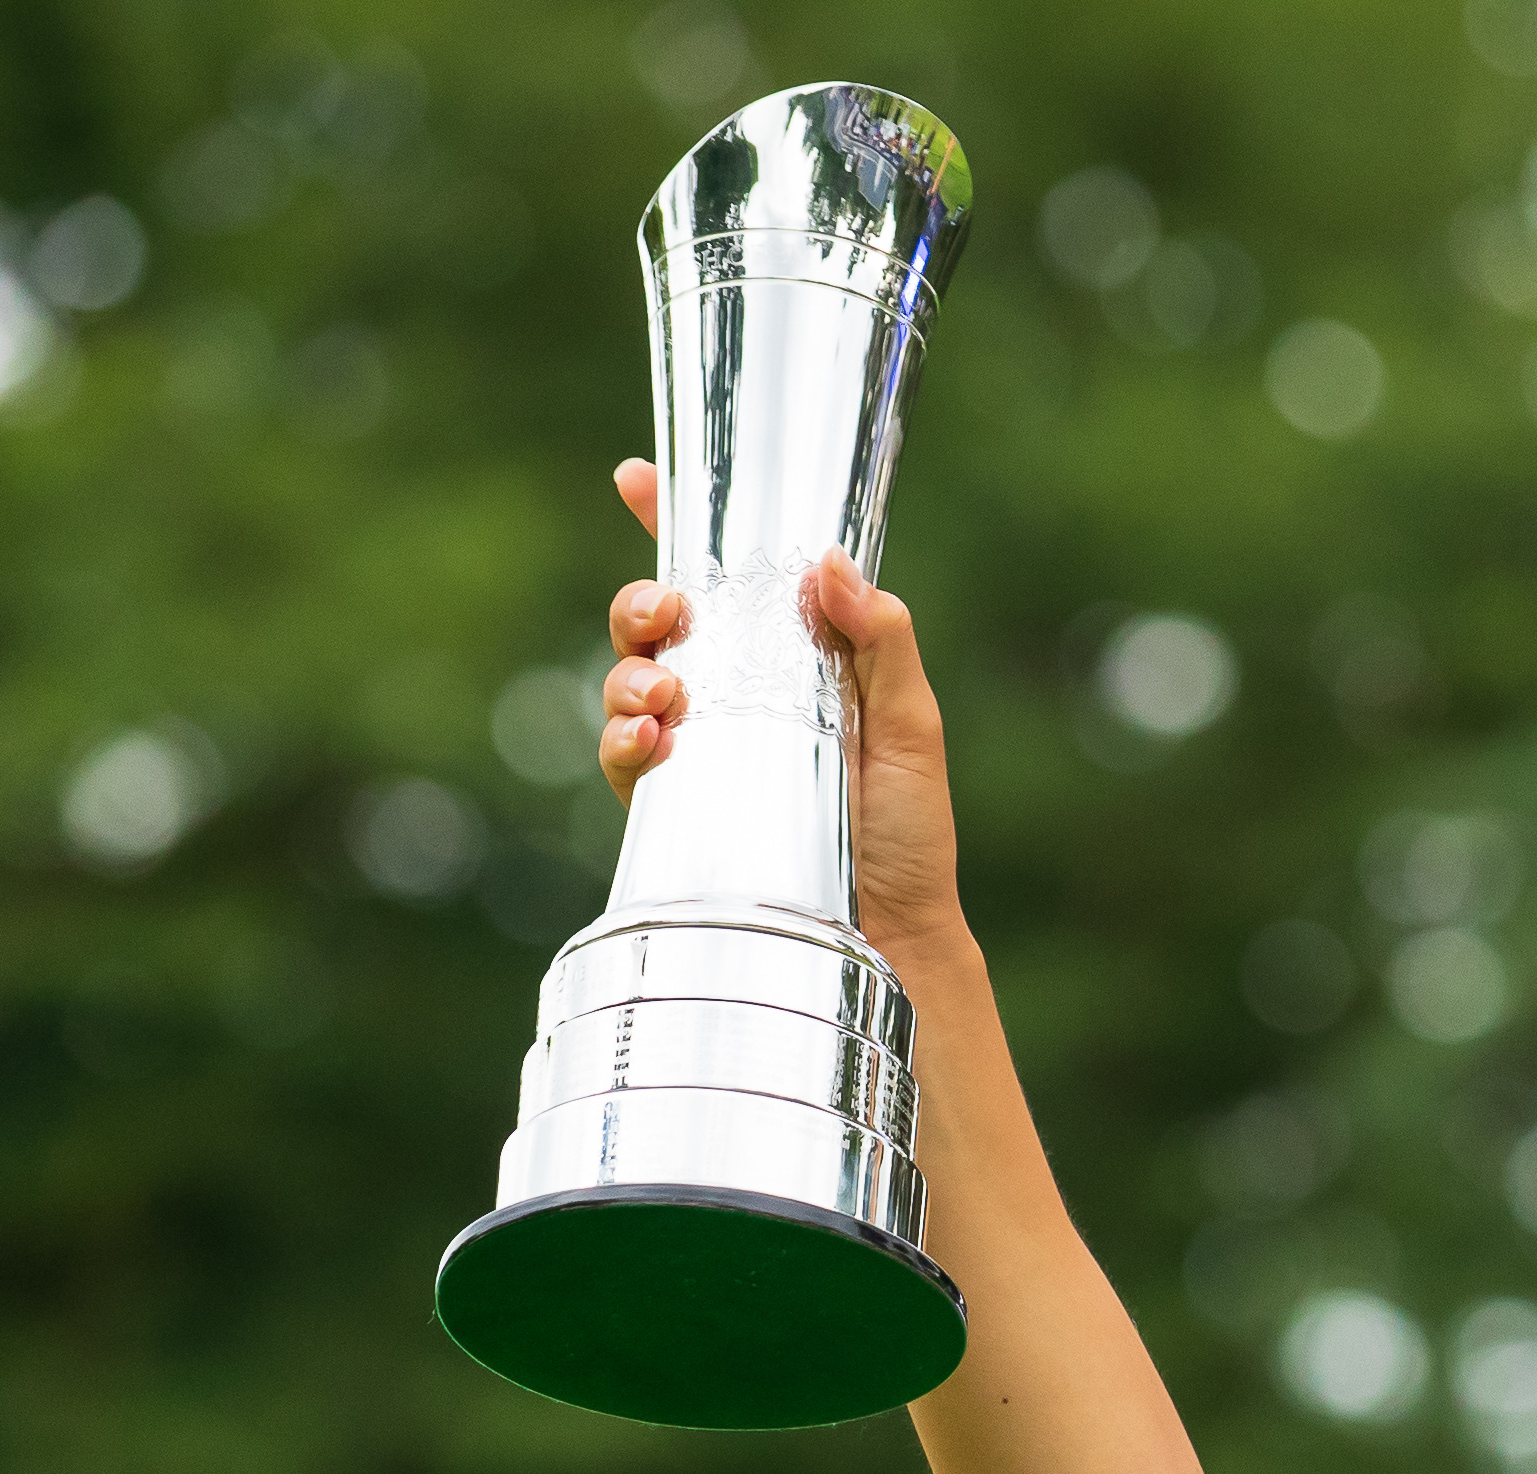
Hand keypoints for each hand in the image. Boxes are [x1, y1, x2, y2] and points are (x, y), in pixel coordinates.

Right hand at [594, 456, 967, 956]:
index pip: (732, 576)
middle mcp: (739, 692)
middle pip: (660, 621)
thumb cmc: (910, 829)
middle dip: (642, 602)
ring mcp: (703, 747)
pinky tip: (650, 743)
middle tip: (667, 612)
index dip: (680, 523)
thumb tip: (828, 562)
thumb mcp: (912, 725)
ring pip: (630, 681)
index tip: (637, 479)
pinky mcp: (677, 805)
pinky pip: (626, 758)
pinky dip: (624, 741)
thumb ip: (881, 640)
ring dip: (631, 672)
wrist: (891, 931)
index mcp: (793, 655)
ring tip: (666, 694)